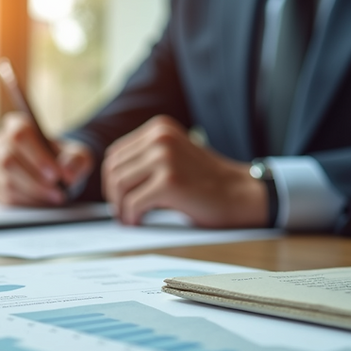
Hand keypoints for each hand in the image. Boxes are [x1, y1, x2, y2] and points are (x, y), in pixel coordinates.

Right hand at [0, 112, 94, 205]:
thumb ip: (76, 160)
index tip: (56, 174)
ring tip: (55, 198)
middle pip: (8, 161)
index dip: (37, 156)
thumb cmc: (64, 160)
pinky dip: (27, 204)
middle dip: (35, 180)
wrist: (56, 174)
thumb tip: (67, 172)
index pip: (20, 135)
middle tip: (58, 192)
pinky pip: (5, 198)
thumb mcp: (78, 155)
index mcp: (17, 125)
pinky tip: (43, 203)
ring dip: (33, 194)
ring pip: (7, 182)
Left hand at [102, 115, 269, 227]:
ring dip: (120, 207)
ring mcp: (165, 158)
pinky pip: (133, 203)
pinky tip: (139, 222)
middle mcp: (160, 138)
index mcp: (159, 128)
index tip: (120, 198)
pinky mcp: (169, 182)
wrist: (240, 194)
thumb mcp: (174, 157)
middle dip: (113, 195)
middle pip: (113, 169)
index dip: (112, 179)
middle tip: (122, 212)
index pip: (115, 153)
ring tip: (130, 218)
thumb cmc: (206, 182)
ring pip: (119, 186)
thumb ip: (146, 159)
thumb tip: (110, 181)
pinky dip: (131, 216)